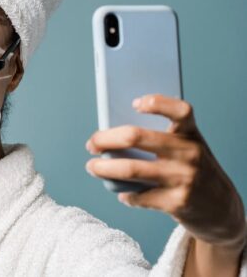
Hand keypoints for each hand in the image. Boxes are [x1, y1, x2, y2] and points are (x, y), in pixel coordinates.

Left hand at [84, 93, 245, 249]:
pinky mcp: (177, 202)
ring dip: (103, 168)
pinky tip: (122, 193)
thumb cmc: (193, 170)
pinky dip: (124, 194)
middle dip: (105, 139)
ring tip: (92, 167)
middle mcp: (189, 153)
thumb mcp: (186, 149)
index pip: (180, 110)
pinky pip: (138, 196)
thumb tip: (113, 137)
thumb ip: (160, 139)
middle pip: (135, 137)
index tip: (135, 103)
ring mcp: (183, 178)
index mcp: (190, 134)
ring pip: (130, 169)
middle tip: (92, 144)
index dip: (157, 103)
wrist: (221, 209)